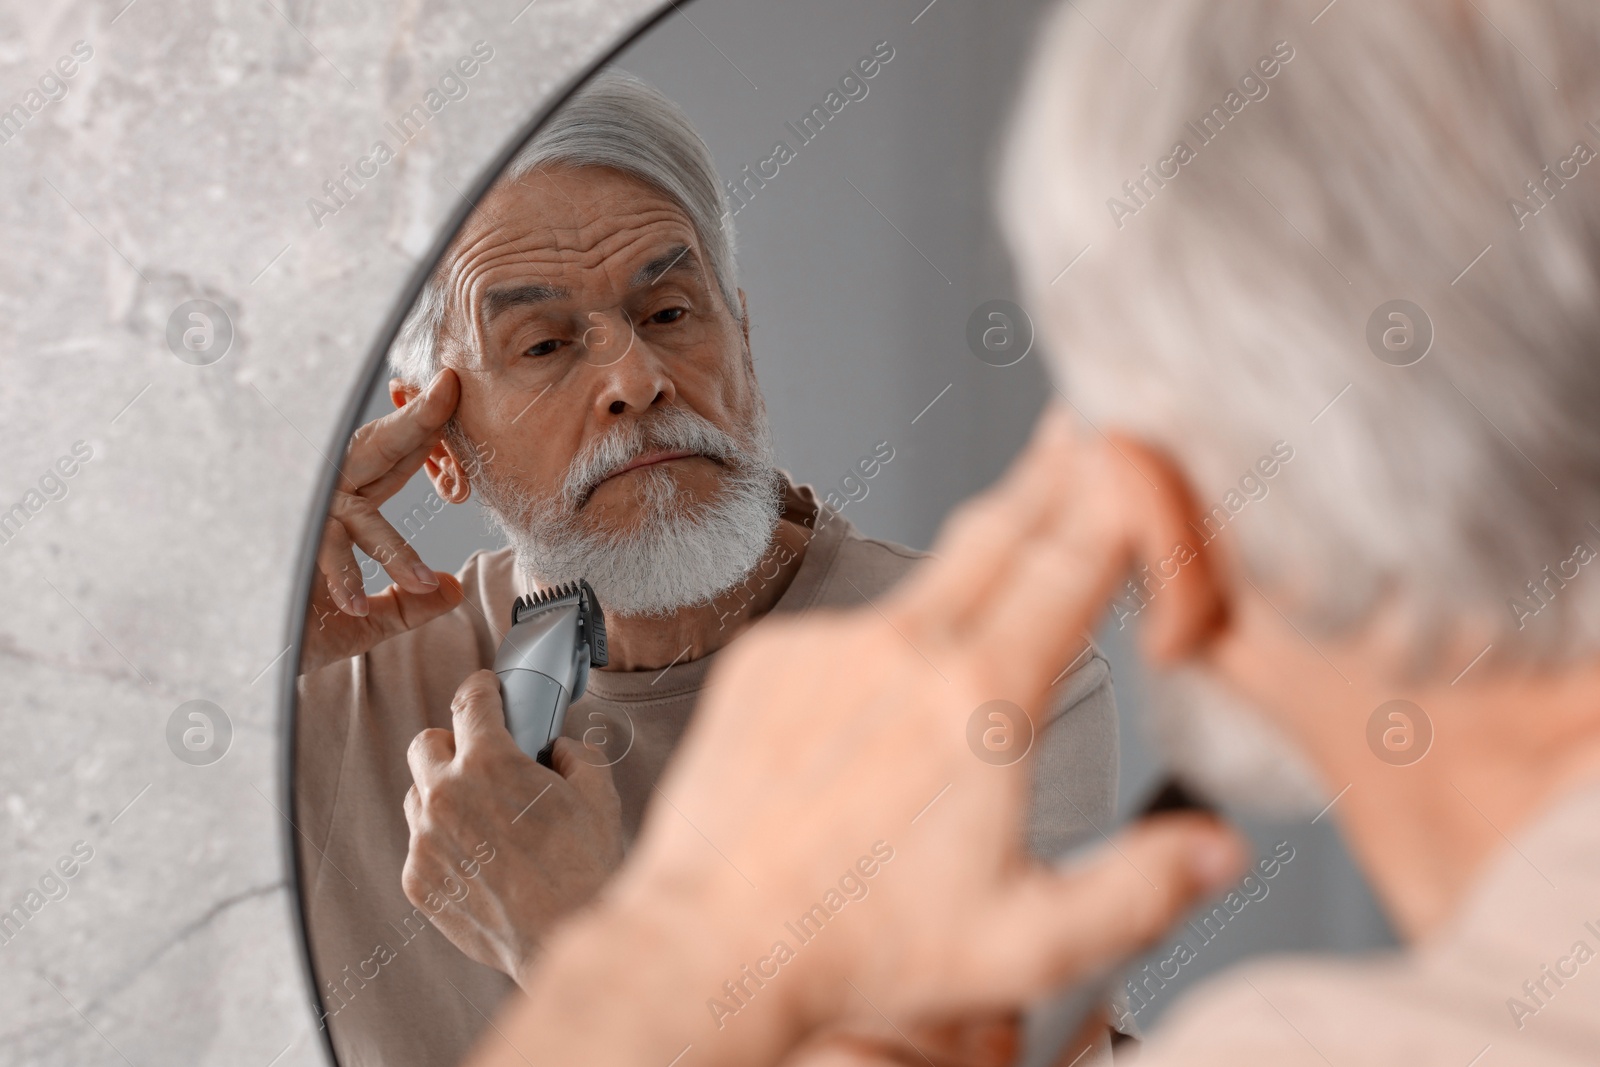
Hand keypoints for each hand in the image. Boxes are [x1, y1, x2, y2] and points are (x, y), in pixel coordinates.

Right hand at [299, 368, 465, 674]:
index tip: (452, 392)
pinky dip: (339, 580)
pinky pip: (312, 557)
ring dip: (392, 538)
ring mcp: (295, 522)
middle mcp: (319, 502)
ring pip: (352, 512)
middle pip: (371, 454)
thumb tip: (451, 589)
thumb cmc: (294, 632)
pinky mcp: (274, 552)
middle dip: (410, 425)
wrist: (233, 661)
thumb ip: (407, 605)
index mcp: (342, 504)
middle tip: (443, 396)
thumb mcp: (364, 625)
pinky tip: (356, 603)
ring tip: (423, 575)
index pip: (393, 459)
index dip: (425, 429)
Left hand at [403, 670, 624, 984]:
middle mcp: (446, 796)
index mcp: (490, 764)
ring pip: (417, 795)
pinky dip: (445, 844)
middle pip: (426, 743)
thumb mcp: (597, 791)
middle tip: (483, 760)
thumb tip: (555, 750)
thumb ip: (573, 754)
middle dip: (453, 743)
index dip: (480, 688)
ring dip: (443, 794)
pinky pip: (421, 845)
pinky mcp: (419, 880)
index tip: (485, 691)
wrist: (564, 937)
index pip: (469, 701)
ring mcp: (425, 841)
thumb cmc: (584, 866)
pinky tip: (482, 861)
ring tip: (483, 817)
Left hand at [472, 407, 1242, 1066]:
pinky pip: (846, 633)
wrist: (713, 942)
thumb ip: (1139, 890)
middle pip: (998, 535)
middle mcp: (904, 651)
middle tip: (1076, 433)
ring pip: (920, 587)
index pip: (1068, 568)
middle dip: (1047, 478)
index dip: (1110, 502)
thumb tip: (1220, 850)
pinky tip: (876, 711)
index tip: (1131, 453)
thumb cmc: (858, 949)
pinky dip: (878, 650)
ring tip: (997, 574)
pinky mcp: (768, 658)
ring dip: (966, 574)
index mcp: (981, 701)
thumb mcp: (1026, 943)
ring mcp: (828, 646)